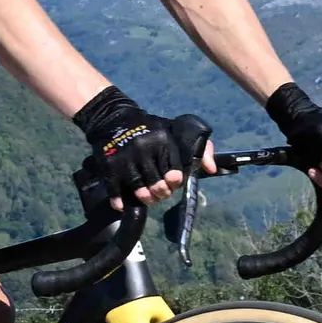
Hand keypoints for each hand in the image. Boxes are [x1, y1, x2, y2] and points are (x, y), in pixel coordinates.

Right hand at [75, 85, 208, 210]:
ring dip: (146, 198)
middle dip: (162, 193)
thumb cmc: (150, 127)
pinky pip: (115, 189)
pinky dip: (119, 200)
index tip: (173, 182)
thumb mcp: (175, 130)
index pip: (174, 172)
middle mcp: (144, 149)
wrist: (114, 117)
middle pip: (157, 184)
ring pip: (140, 189)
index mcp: (162, 141)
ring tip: (149, 198)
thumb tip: (212, 170)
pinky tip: (123, 204)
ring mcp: (125, 158)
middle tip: (161, 192)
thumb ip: (199, 147)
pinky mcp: (109, 165)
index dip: (176, 182)